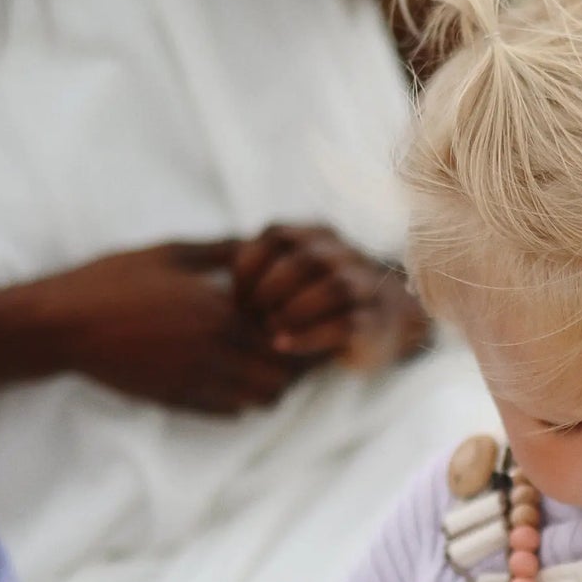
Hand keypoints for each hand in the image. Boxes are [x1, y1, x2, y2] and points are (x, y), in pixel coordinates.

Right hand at [44, 240, 299, 415]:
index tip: (292, 318)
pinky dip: (238, 399)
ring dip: (265, 384)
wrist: (63, 324)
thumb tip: (260, 243)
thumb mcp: (170, 253)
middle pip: (281, 376)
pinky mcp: (175, 399)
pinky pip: (227, 411)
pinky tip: (226, 376)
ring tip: (254, 363)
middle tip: (281, 345)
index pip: (287, 334)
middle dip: (290, 364)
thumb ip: (221, 250)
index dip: (298, 329)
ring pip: (258, 400)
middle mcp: (213, 351)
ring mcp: (194, 380)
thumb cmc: (113, 280)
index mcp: (218, 311)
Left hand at [232, 225, 430, 372]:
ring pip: (333, 287)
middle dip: (270, 289)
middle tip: (249, 316)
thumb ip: (255, 265)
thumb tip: (200, 272)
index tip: (235, 296)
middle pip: (305, 259)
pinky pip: (346, 324)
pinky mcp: (374, 321)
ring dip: (293, 311)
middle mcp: (344, 254)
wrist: (381, 321)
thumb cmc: (317, 299)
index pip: (278, 235)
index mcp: (317, 235)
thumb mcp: (288, 273)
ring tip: (269, 331)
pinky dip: (310, 336)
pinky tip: (284, 346)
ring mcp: (364, 286)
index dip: (250, 265)